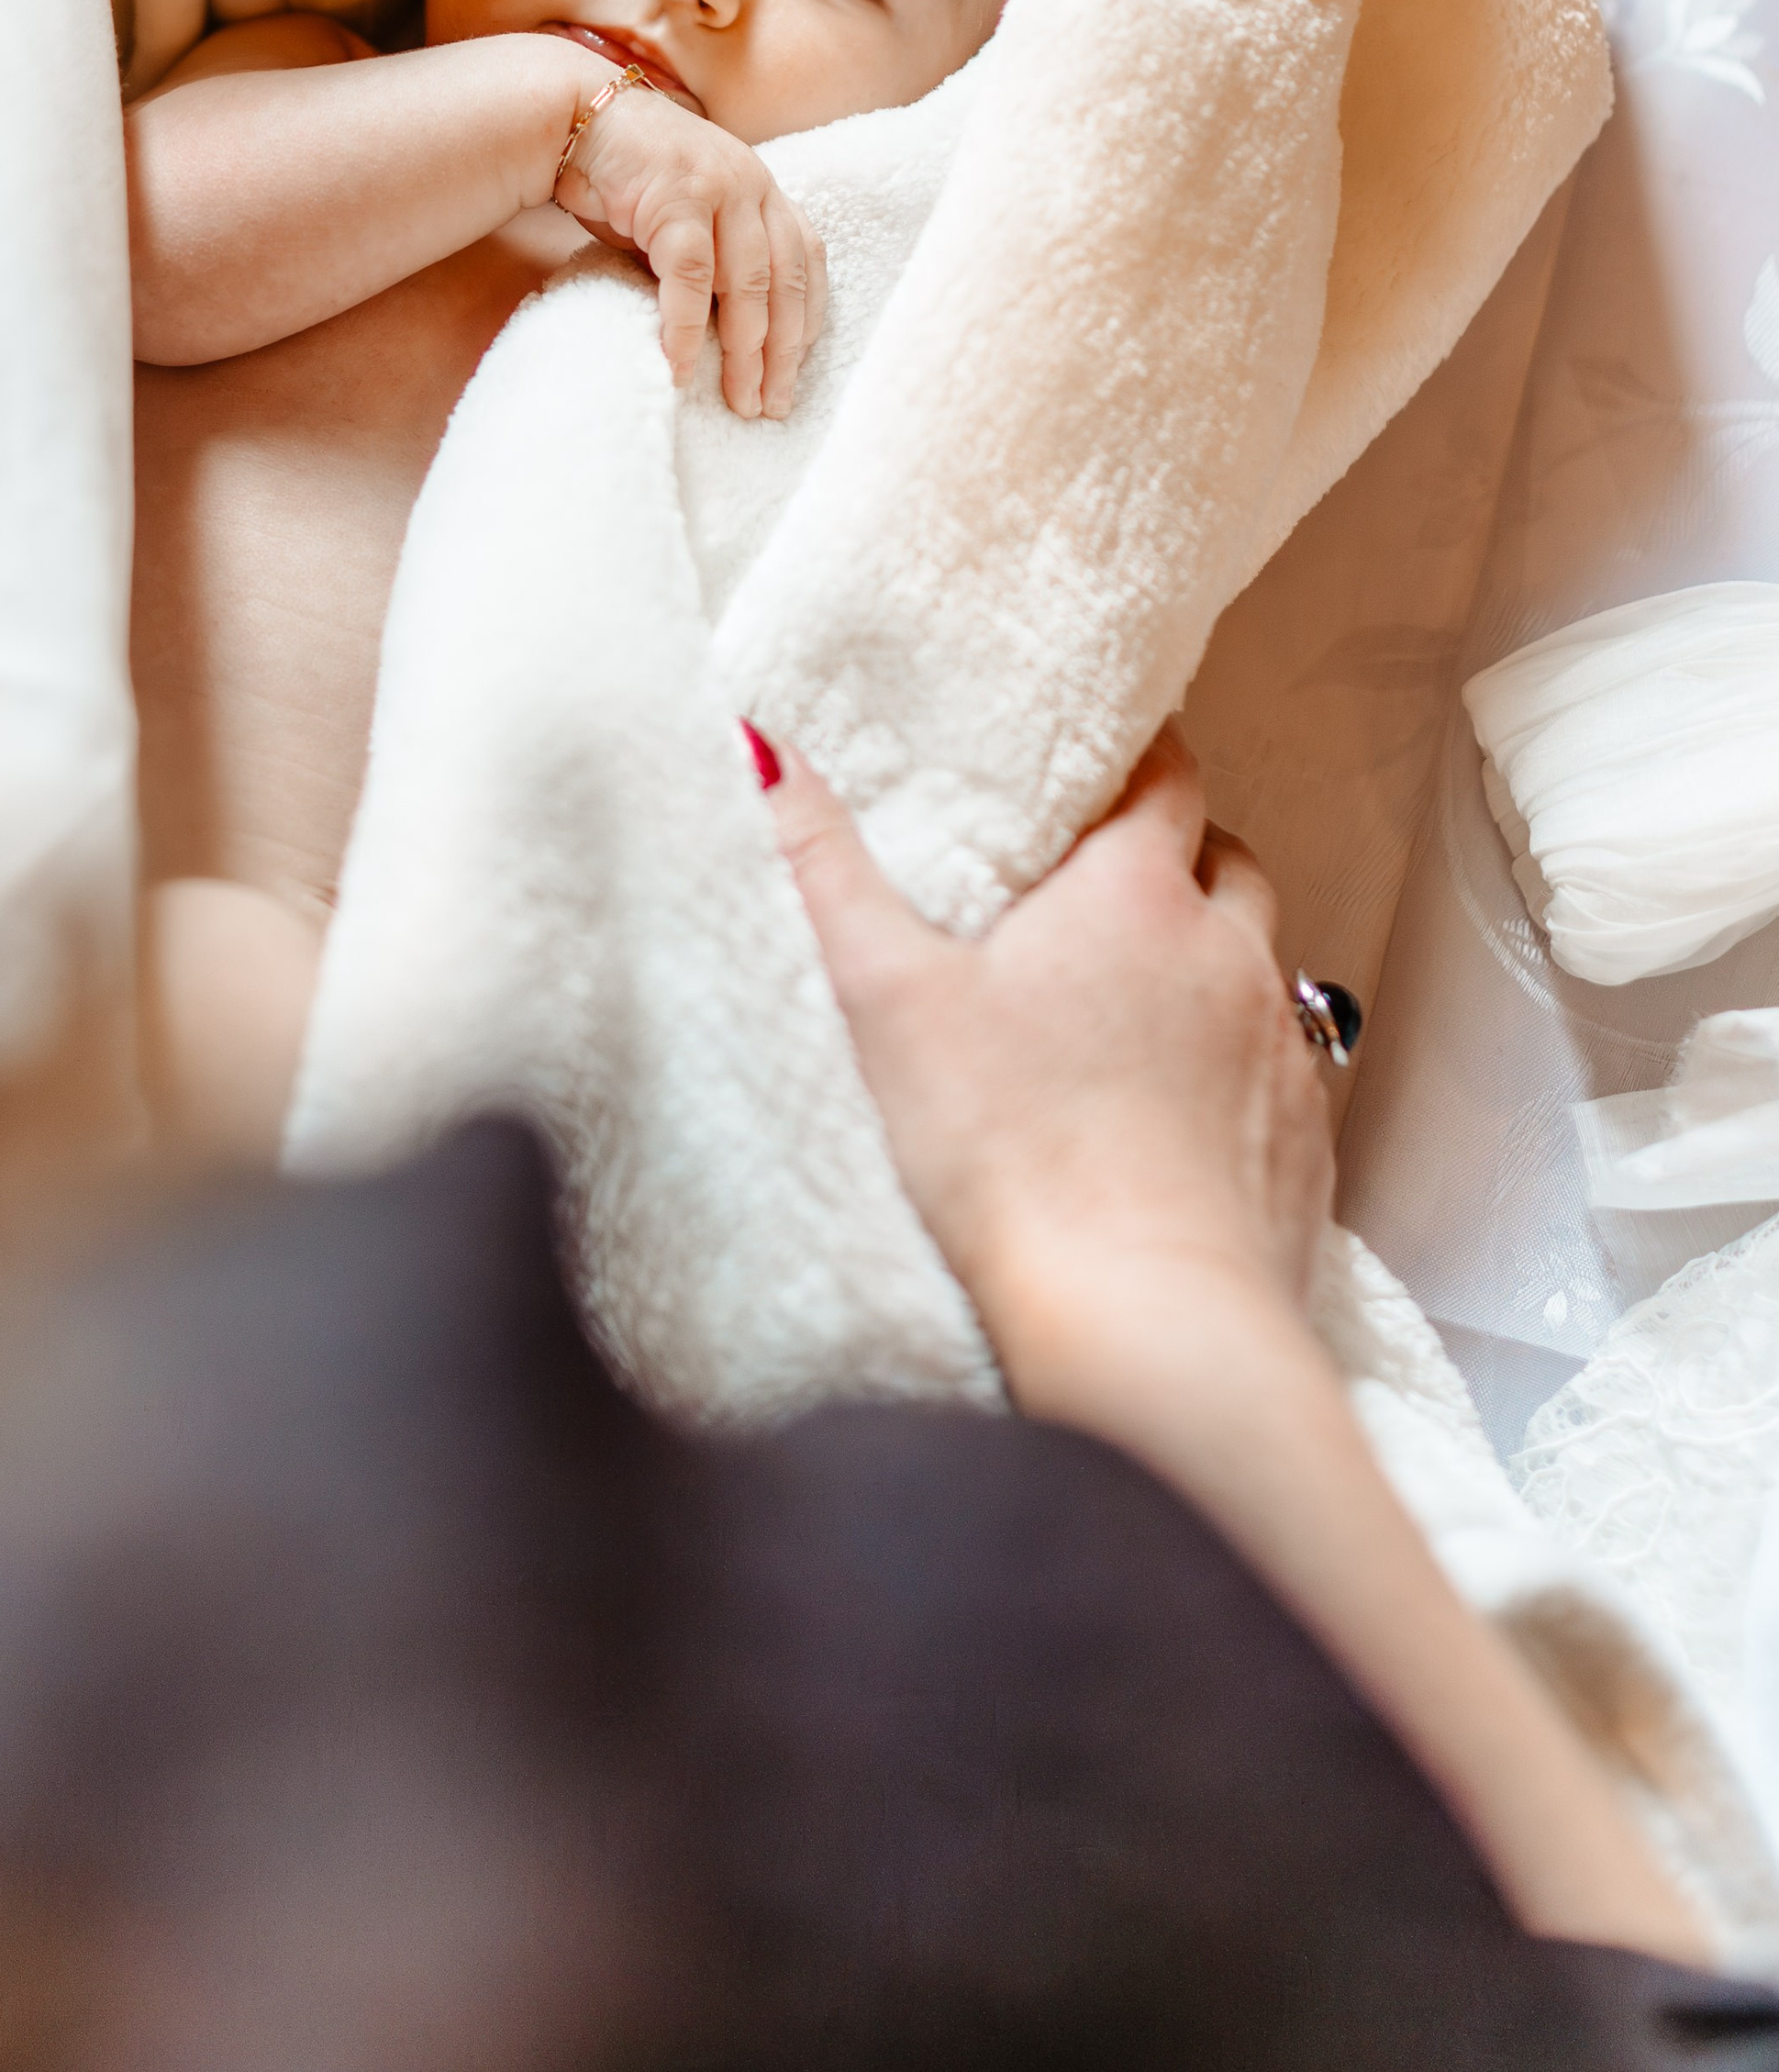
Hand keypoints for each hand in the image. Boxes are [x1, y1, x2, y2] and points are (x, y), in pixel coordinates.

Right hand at [555, 83, 826, 419]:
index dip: (807, 317)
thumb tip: (729, 331)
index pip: (805, 260)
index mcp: (762, 189)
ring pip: (747, 283)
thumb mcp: (687, 214)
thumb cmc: (627, 177)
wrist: (573, 119)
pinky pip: (690, 276)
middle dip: (782, 352)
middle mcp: (751, 184)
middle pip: (784, 281)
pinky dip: (686, 327)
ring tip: (741, 400)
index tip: (797, 368)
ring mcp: (717, 188)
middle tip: (774, 406)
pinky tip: (680, 366)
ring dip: (746, 351)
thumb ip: (716, 257)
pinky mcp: (674, 198)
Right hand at [763, 725, 1332, 1387]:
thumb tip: (766, 748)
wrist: (1144, 1323)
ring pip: (1266, 965)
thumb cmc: (1008, 1158)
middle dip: (1178, 858)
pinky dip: (1243, 1071)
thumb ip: (823, 866)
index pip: (1167, 776)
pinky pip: (1288, 1075)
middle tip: (1103, 886)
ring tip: (1140, 1001)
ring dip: (1216, 962)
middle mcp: (1229, 955)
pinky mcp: (1305, 1148)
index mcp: (1136, 896)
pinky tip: (1185, 1115)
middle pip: (1228, 861)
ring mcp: (1280, 1053)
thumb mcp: (885, 997)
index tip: (1098, 766)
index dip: (1135, 759)